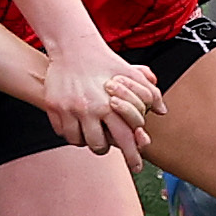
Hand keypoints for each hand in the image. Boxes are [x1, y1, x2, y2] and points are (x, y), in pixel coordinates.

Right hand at [42, 52, 160, 156]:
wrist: (72, 47)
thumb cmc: (104, 61)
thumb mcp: (132, 73)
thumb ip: (150, 93)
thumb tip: (162, 111)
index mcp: (110, 104)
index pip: (125, 138)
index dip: (132, 156)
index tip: (136, 167)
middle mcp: (89, 109)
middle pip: (99, 145)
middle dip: (104, 147)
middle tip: (105, 144)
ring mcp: (69, 109)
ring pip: (78, 141)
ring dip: (86, 140)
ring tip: (89, 133)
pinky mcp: (53, 106)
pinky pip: (61, 131)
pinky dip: (70, 132)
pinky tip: (76, 125)